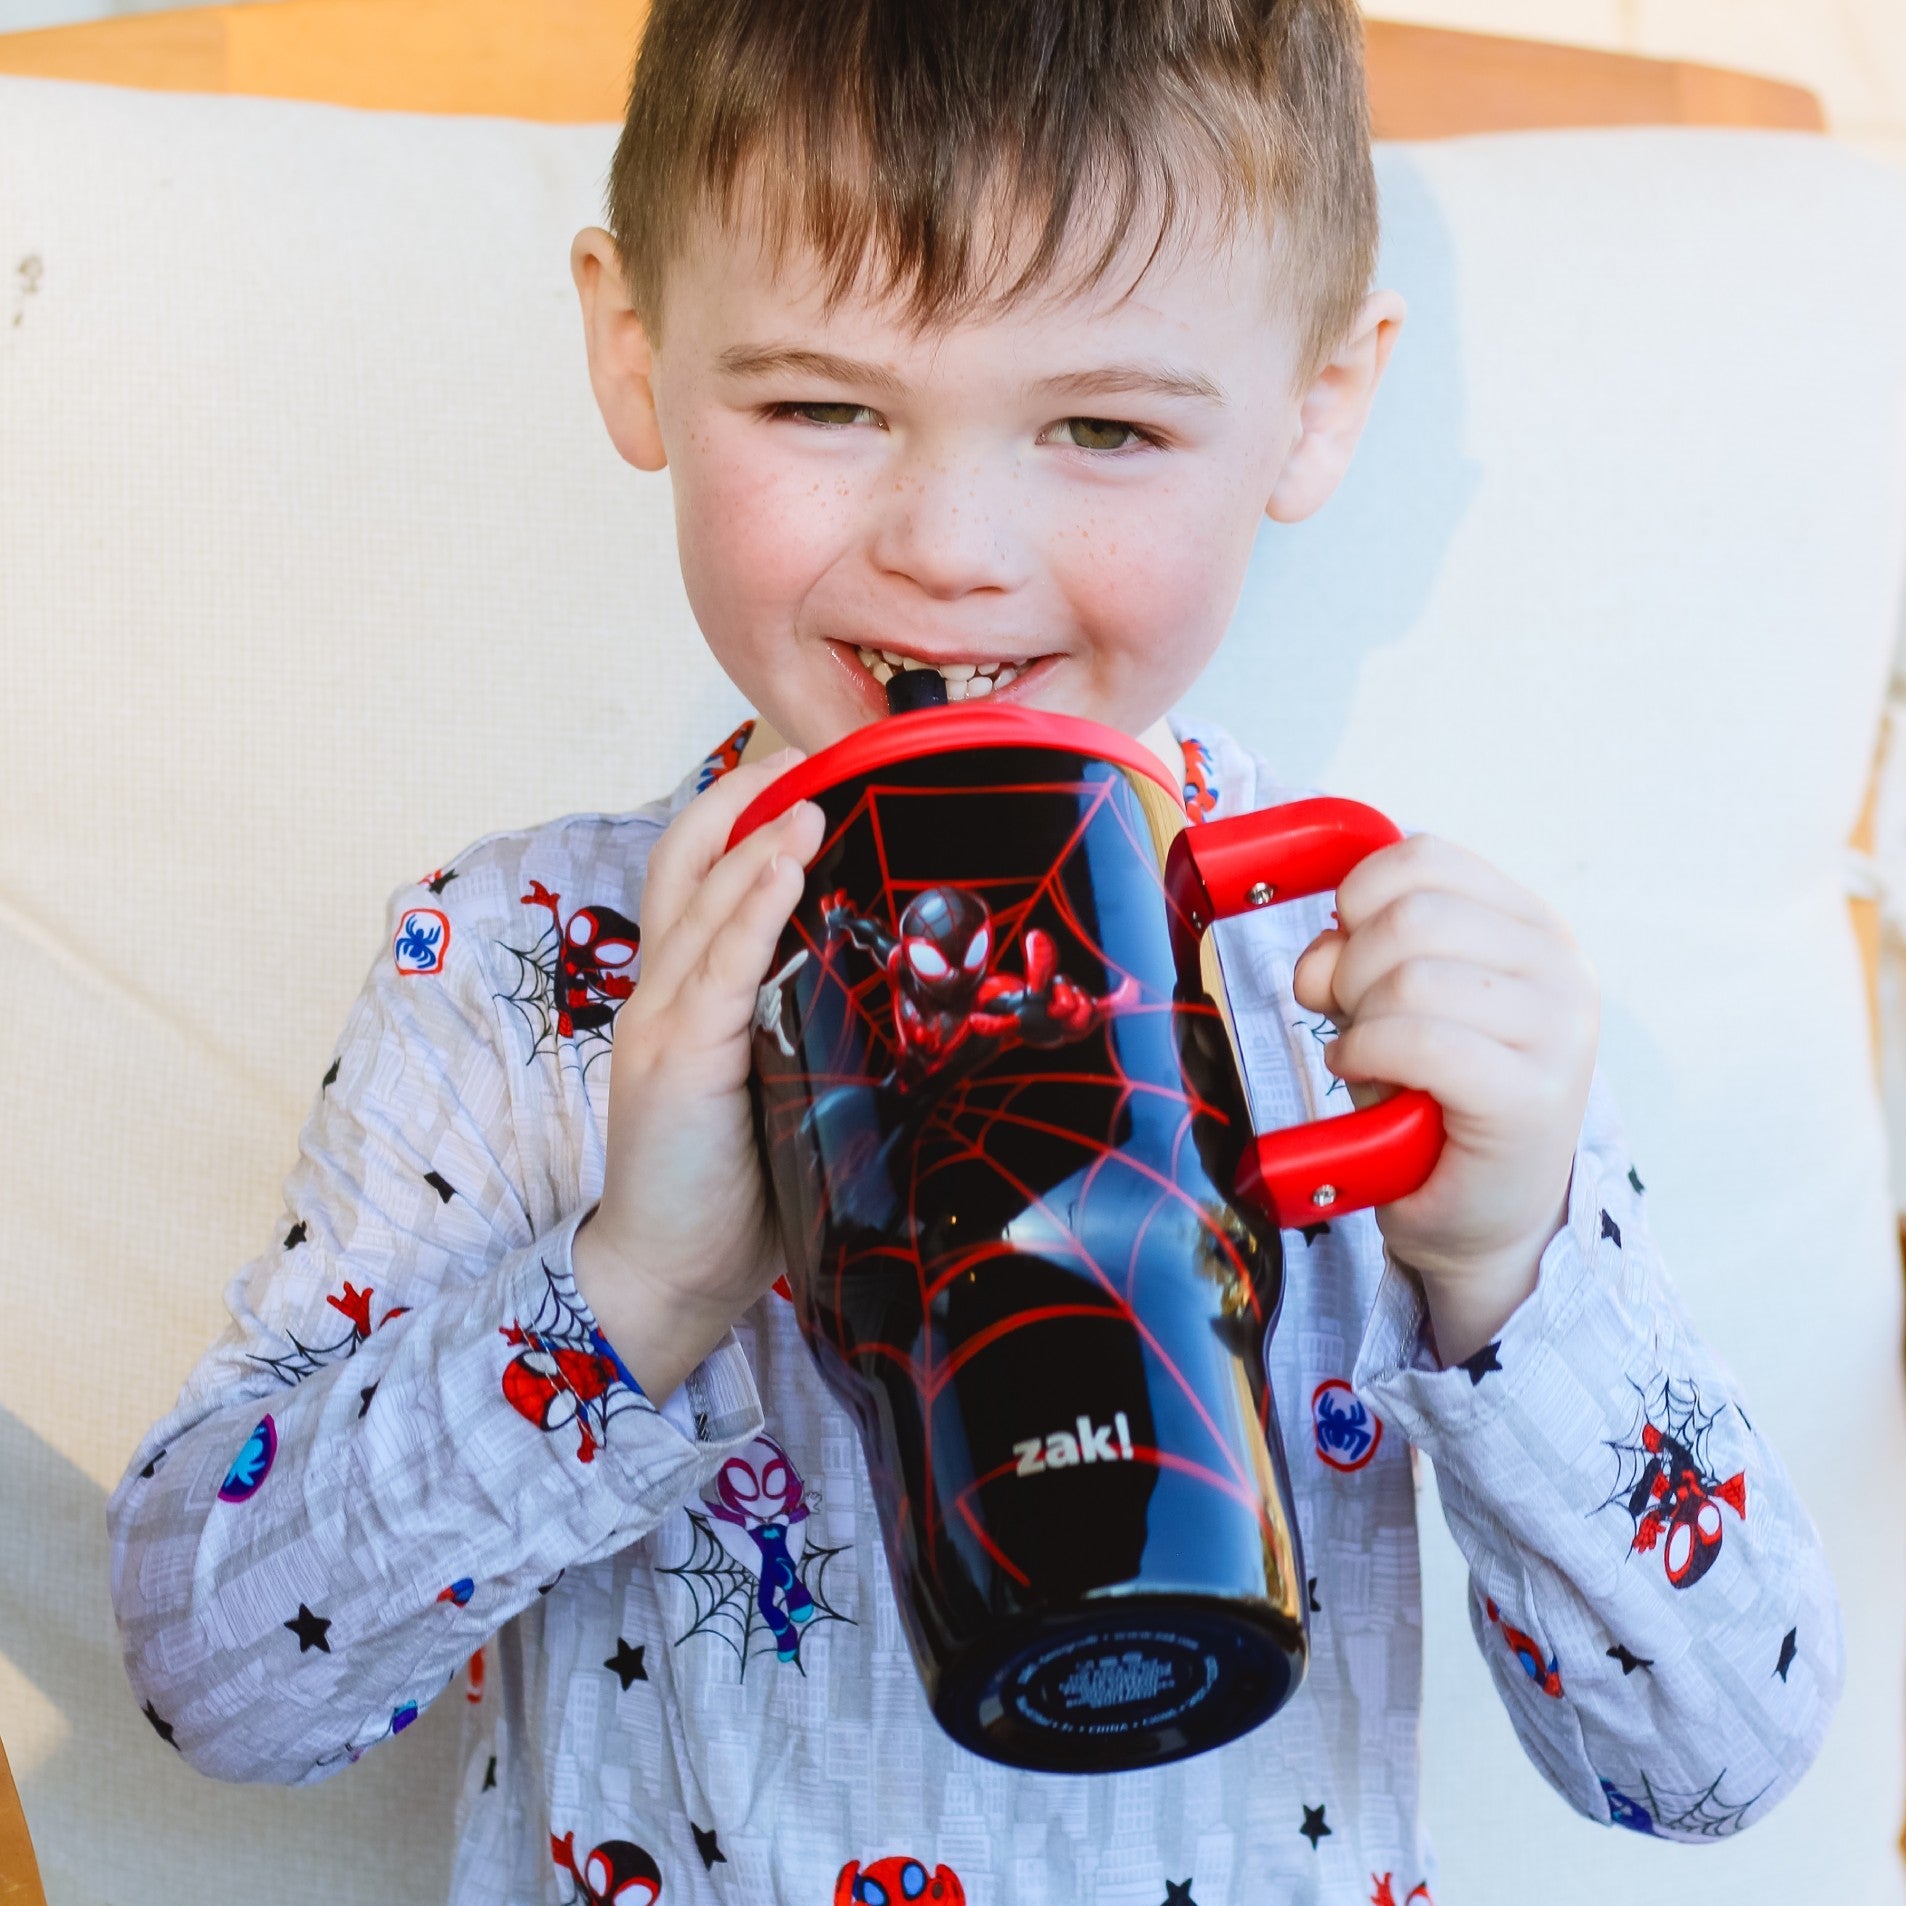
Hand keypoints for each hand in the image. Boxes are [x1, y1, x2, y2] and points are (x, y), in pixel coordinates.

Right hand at [573, 752, 824, 1398]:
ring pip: (702, 902)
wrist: (669, 1273)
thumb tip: (891, 979)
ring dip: (758, 838)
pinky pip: (717, 968)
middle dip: (744, 795)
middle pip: (686, 858)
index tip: (805, 766)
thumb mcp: (770, 1080)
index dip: (741, 811)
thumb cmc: (734, 1183)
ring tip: (811, 787)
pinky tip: (787, 865)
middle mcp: (661, 991)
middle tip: (812, 747)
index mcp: (682, 993)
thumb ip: (800, 1020)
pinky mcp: (678, 1062)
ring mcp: (661, 1023)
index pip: (697, 872)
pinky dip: (750, 908)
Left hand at [1290, 834, 1598, 1366]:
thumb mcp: (1386, 1005)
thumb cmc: (1431, 1102)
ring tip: (1366, 1057)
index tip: (1343, 955)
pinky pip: (1419, 1041)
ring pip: (1409, 976)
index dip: (1356, 900)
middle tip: (1347, 1019)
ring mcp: (1559, 1029)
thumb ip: (1354, 955)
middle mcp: (1560, 965)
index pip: (1424, 858)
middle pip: (1409, 915)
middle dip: (1349, 967)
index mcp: (1529, 925)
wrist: (1482, 1218)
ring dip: (1357, 1021)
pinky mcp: (1534, 1094)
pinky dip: (1367, 1055)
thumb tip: (1317, 956)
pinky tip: (1364, 1078)